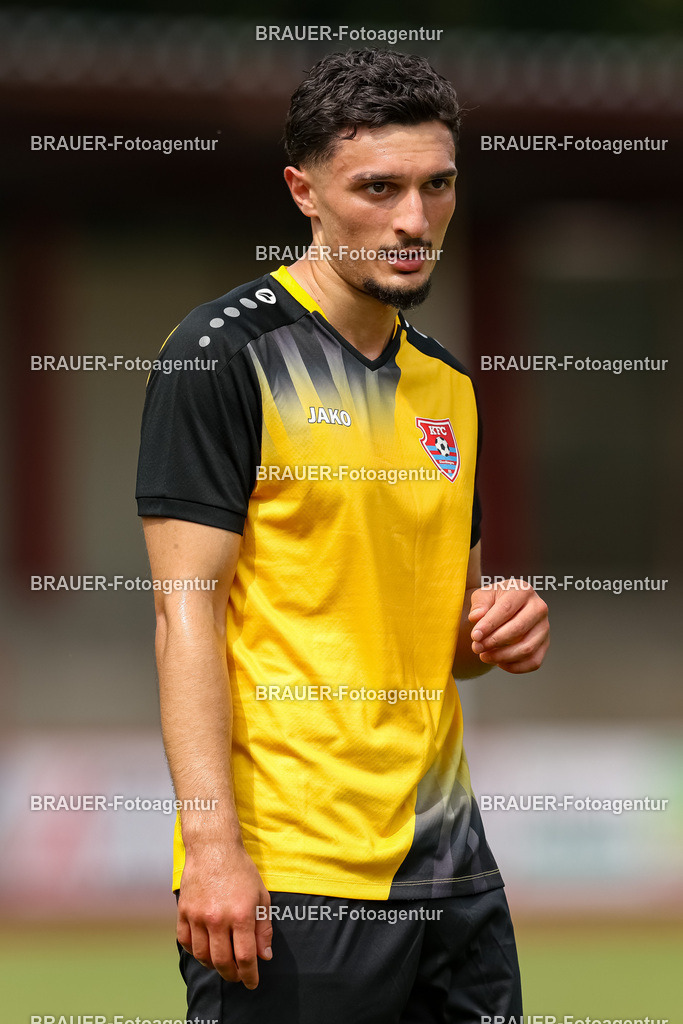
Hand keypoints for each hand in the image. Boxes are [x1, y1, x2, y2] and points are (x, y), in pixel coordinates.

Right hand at [177, 841, 272, 988]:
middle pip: (222, 962)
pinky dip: (194, 951)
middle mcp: (218, 918)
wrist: (213, 847)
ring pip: (202, 955)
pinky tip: (204, 950)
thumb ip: (263, 928)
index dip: (250, 975)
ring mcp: (197, 916)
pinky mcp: (183, 911)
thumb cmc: (241, 870)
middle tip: (237, 976)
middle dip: (232, 975)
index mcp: (241, 914)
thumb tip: (264, 956)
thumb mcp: (261, 896)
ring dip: (213, 965)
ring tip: (222, 964)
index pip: (245, 957)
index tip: (252, 982)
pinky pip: (185, 942)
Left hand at [468, 579, 548, 673]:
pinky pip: (533, 662)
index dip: (489, 625)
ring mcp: (544, 627)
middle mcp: (539, 608)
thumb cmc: (495, 601)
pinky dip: (514, 666)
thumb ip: (479, 604)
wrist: (507, 607)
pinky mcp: (545, 644)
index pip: (506, 609)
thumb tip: (476, 617)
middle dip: (494, 641)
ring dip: (503, 656)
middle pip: (518, 629)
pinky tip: (498, 663)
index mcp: (523, 591)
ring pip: (527, 648)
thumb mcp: (483, 596)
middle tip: (476, 648)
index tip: (474, 636)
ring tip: (484, 656)